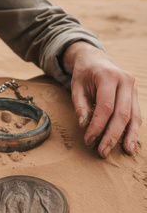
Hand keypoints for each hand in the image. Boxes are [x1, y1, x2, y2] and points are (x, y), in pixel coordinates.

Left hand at [63, 42, 140, 157]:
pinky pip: (136, 115)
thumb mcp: (76, 86)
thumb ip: (80, 105)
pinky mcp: (135, 95)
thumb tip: (84, 125)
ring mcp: (133, 87)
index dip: (98, 125)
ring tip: (126, 151)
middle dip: (112, 135)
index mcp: (108, 76)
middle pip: (122, 113)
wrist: (95, 60)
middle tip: (103, 152)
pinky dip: (133, 130)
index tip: (89, 140)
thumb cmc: (84, 74)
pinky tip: (130, 142)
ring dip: (129, 136)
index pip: (105, 106)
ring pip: (134, 116)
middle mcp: (125, 80)